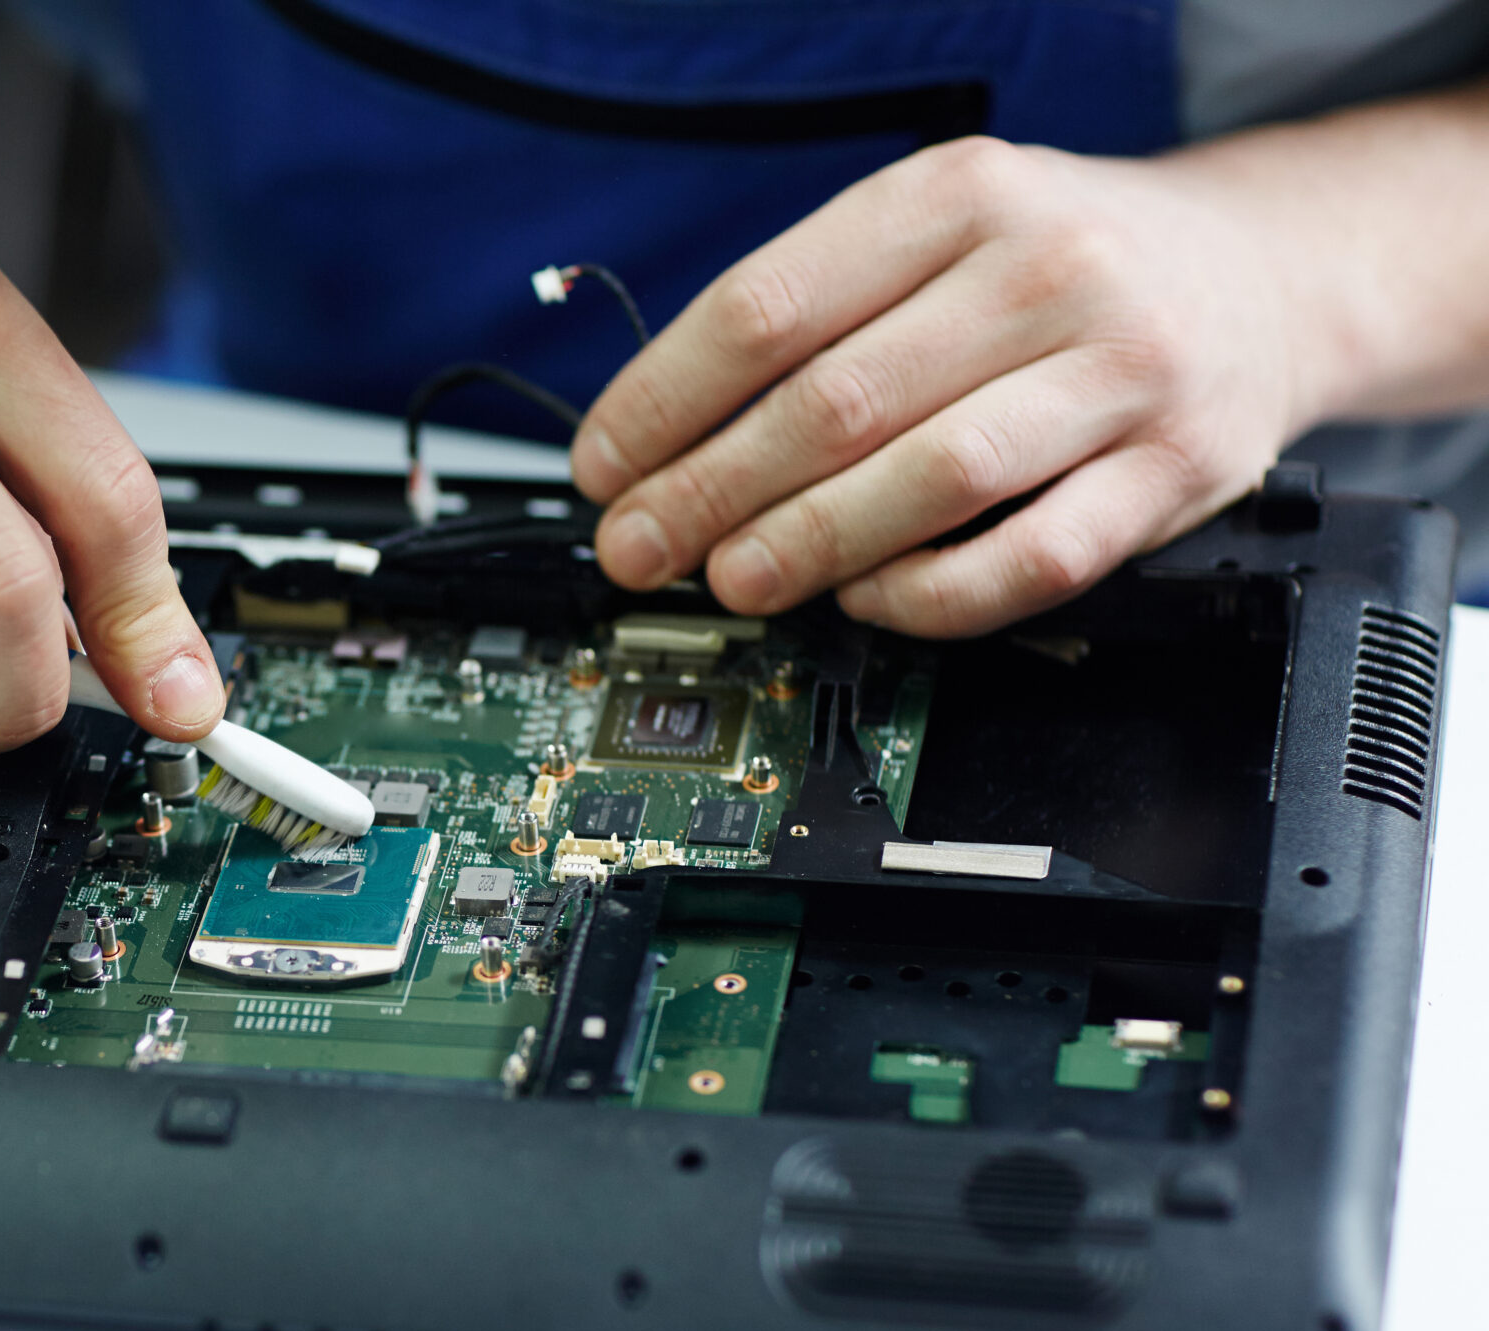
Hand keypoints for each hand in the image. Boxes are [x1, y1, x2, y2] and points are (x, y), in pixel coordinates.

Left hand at [570, 136, 1331, 634]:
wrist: (1265, 273)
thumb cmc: (1061, 268)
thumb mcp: (940, 231)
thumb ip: (816, 312)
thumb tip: (660, 440)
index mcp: (958, 194)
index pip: (769, 306)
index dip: (662, 401)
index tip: (602, 466)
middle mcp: (1046, 270)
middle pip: (834, 401)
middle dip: (708, 490)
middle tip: (639, 546)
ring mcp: (1121, 373)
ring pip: (931, 479)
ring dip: (807, 545)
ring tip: (731, 580)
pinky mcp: (1176, 472)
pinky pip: (1029, 558)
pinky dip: (931, 594)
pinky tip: (867, 599)